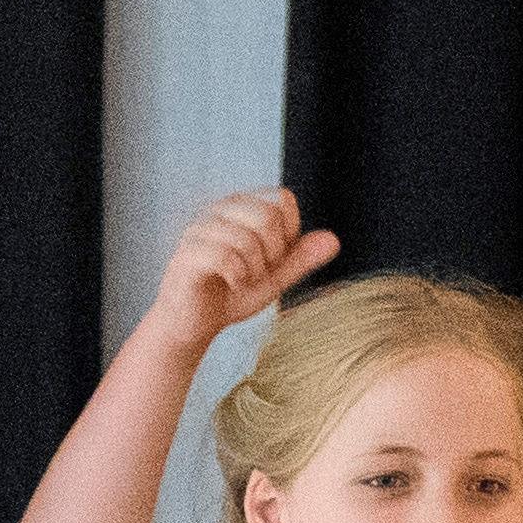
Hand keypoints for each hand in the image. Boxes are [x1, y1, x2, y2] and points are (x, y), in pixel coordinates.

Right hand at [152, 188, 339, 344]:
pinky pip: (225, 257)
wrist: (195, 323)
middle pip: (267, 215)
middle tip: (259, 272)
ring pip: (247, 238)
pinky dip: (238, 278)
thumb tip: (334, 240)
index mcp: (242, 207)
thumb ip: (301, 259)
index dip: (289, 233)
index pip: (282, 200)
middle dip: (274, 253)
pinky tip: (232, 285)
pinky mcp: (188, 251)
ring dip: (255, 270)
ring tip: (243, 281)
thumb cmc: (232, 294)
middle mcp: (220, 210)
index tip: (274, 257)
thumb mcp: (275, 278)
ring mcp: (201, 228)